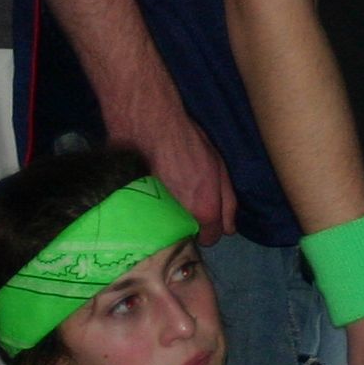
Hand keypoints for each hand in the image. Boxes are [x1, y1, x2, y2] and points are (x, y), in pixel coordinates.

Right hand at [118, 94, 238, 242]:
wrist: (149, 125)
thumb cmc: (189, 142)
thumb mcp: (219, 168)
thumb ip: (228, 202)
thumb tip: (229, 230)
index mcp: (204, 211)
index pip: (210, 239)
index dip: (209, 227)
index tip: (203, 214)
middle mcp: (180, 219)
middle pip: (186, 236)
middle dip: (188, 226)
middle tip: (184, 204)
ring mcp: (155, 216)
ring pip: (166, 232)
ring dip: (168, 221)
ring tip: (166, 200)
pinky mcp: (133, 208)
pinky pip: (147, 221)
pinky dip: (149, 213)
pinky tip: (149, 197)